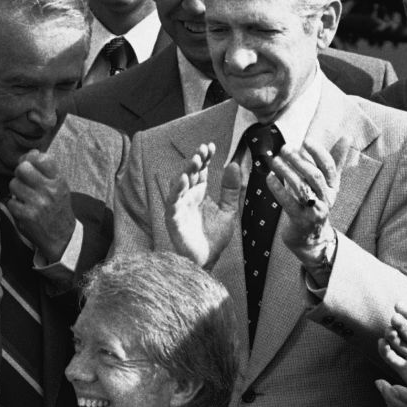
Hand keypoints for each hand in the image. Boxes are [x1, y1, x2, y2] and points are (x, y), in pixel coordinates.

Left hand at [7, 150, 76, 263]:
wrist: (62, 237)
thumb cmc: (57, 208)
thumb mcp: (59, 187)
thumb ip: (45, 170)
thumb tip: (30, 152)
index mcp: (58, 181)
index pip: (42, 159)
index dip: (31, 158)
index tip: (30, 165)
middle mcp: (49, 191)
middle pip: (23, 168)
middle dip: (19, 173)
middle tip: (24, 181)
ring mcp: (37, 204)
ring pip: (14, 184)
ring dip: (16, 190)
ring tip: (25, 197)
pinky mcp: (26, 216)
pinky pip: (11, 202)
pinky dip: (14, 205)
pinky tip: (23, 209)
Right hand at [165, 142, 241, 268]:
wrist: (208, 260)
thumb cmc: (214, 237)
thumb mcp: (228, 211)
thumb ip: (231, 190)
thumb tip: (234, 164)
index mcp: (200, 193)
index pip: (201, 171)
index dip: (205, 158)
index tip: (211, 146)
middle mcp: (188, 197)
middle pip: (190, 174)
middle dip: (195, 160)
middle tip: (203, 150)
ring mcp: (180, 207)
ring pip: (179, 185)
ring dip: (185, 171)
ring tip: (195, 160)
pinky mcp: (174, 219)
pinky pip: (173, 202)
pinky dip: (177, 190)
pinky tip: (184, 180)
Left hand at [266, 138, 346, 269]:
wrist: (311, 237)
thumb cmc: (317, 203)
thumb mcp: (328, 184)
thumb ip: (335, 160)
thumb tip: (347, 137)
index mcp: (333, 187)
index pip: (329, 167)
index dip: (318, 153)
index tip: (306, 140)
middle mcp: (326, 198)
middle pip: (315, 177)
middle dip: (299, 161)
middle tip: (285, 148)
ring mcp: (314, 210)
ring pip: (301, 188)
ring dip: (286, 171)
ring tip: (274, 160)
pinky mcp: (300, 220)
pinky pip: (288, 202)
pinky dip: (278, 188)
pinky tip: (269, 177)